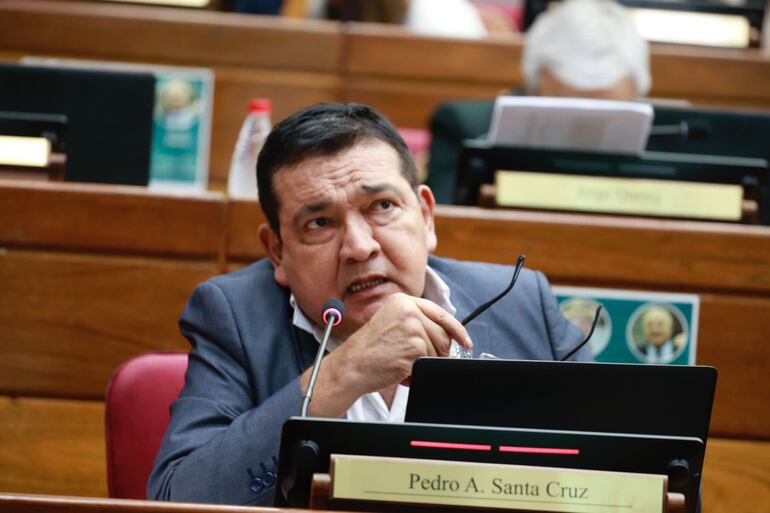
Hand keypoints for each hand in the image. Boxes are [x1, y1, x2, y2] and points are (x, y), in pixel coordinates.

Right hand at [301, 293, 472, 416]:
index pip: (440, 313)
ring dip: (425, 362)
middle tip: (420, 360)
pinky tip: (401, 368)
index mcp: (402, 300)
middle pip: (442, 334)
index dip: (457, 330)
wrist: (352, 365)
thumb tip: (446, 335)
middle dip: (439, 352)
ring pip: (438, 350)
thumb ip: (416, 322)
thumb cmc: (369, 350)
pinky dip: (419, 370)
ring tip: (403, 362)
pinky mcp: (415, 346)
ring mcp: (412, 327)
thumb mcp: (391, 324)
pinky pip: (429, 361)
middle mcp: (408, 310)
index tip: (465, 341)